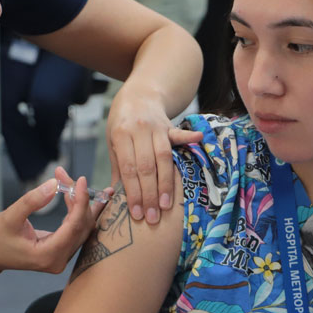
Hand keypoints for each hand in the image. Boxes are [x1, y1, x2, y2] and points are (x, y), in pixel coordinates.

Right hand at [0, 168, 110, 273]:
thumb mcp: (9, 217)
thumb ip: (32, 201)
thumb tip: (53, 184)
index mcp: (47, 255)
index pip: (74, 226)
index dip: (80, 201)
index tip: (80, 180)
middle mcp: (59, 260)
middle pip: (81, 226)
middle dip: (78, 199)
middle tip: (66, 176)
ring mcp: (61, 258)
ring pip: (82, 228)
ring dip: (80, 204)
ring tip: (73, 182)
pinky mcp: (60, 252)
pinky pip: (76, 230)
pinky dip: (77, 211)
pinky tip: (79, 196)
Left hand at [106, 85, 202, 224]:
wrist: (138, 95)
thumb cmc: (123, 124)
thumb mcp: (113, 142)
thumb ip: (118, 167)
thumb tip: (115, 197)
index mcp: (121, 134)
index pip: (129, 169)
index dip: (133, 192)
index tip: (137, 213)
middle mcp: (139, 130)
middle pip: (146, 167)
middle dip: (149, 195)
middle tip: (152, 217)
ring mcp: (157, 127)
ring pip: (163, 158)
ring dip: (166, 183)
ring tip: (166, 206)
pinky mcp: (170, 126)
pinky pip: (180, 134)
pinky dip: (189, 137)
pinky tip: (199, 140)